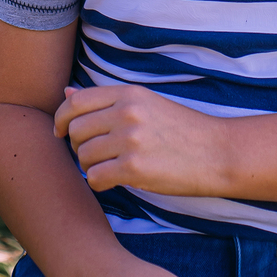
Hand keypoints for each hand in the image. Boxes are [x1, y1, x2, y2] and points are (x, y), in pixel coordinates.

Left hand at [56, 84, 219, 195]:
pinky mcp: (135, 168)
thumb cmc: (180, 129)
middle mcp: (127, 112)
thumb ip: (106, 100)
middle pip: (75, 130)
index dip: (61, 119)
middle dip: (76, 146)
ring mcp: (130, 139)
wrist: (216, 151)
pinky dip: (99, 183)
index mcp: (129, 93)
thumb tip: (67, 92)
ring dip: (89, 166)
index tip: (61, 133)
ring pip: (83, 156)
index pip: (76, 102)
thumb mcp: (145, 103)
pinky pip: (95, 178)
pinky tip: (114, 181)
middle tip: (94, 155)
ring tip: (107, 167)